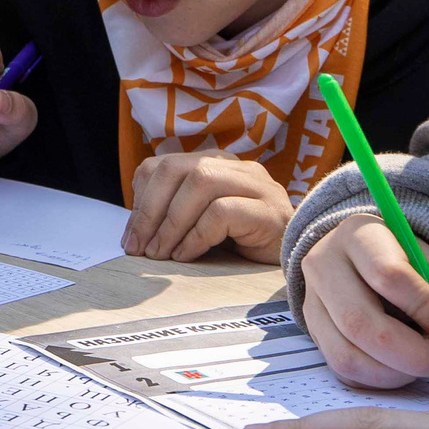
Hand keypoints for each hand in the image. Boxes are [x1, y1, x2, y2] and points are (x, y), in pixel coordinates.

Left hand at [122, 153, 289, 262]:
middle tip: (138, 247)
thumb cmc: (244, 247)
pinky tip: (187, 256)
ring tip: (161, 254)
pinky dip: (196, 236)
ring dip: (171, 222)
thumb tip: (134, 233)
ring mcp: (258, 186)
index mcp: (216, 164)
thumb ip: (174, 217)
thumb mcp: (202, 227)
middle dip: (150, 209)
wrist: (297, 264)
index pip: (164, 164)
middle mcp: (237, 167)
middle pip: (178, 168)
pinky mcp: (270, 211)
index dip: (141, 198)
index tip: (131, 237)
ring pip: (200, 183)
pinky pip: (222, 212)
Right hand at [298, 213, 428, 386]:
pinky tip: (404, 369)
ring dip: (397, 374)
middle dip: (413, 355)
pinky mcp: (313, 334)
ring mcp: (312, 303)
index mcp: (359, 236)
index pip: (387, 275)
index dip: (425, 309)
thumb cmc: (406, 264)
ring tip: (427, 368)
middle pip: (360, 322)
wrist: (363, 260)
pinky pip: (344, 372)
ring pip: (347, 355)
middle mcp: (324, 266)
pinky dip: (380, 381)